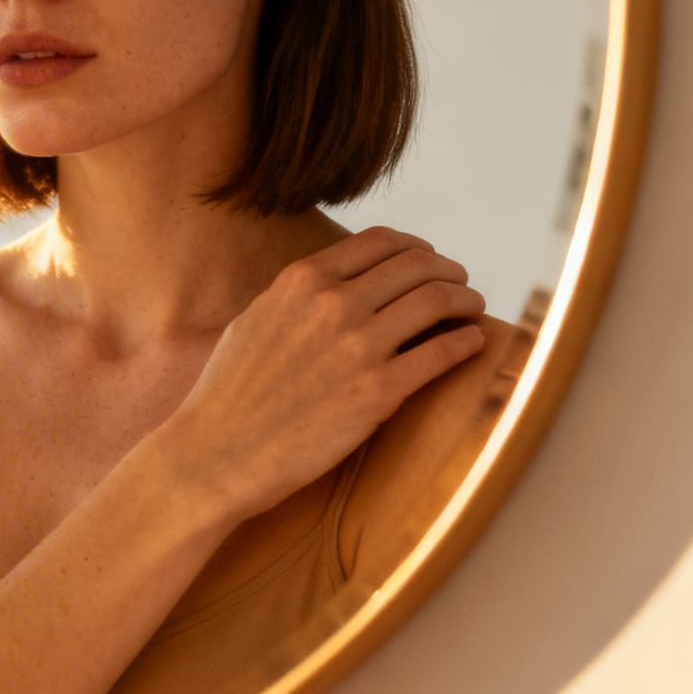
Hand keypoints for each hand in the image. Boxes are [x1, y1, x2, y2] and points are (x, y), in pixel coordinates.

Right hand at [163, 227, 486, 523]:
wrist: (219, 451)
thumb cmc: (229, 392)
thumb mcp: (256, 319)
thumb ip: (299, 297)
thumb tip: (336, 287)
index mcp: (302, 280)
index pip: (380, 242)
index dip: (415, 247)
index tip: (428, 260)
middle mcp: (334, 303)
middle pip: (417, 265)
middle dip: (448, 271)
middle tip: (460, 284)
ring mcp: (359, 346)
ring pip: (437, 300)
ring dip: (466, 299)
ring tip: (473, 309)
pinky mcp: (379, 392)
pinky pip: (442, 353)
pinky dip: (466, 341)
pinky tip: (472, 342)